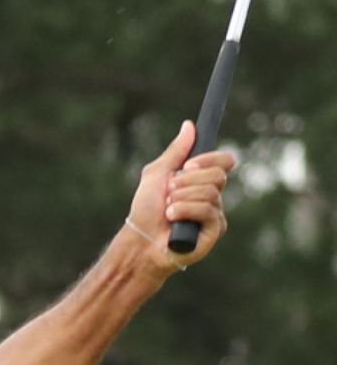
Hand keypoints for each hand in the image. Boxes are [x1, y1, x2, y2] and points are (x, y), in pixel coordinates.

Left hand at [125, 119, 235, 272]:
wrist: (140, 239)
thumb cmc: (146, 209)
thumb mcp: (157, 174)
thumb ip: (176, 151)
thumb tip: (189, 125)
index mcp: (201, 180)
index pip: (224, 161)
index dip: (209, 159)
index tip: (187, 165)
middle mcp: (212, 195)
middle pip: (217, 174)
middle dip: (187, 181)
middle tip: (169, 191)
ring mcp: (216, 213)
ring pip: (211, 192)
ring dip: (181, 198)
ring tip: (167, 210)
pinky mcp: (215, 230)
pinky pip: (208, 210)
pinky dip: (184, 211)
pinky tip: (172, 219)